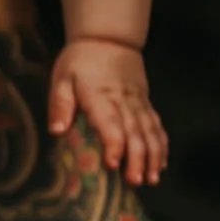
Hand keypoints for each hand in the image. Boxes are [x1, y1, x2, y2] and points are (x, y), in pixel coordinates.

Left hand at [50, 37, 167, 185]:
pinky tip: (161, 163)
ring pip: (150, 131)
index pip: (110, 122)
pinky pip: (156, 125)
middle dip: (137, 158)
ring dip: (153, 156)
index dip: (114, 144)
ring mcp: (138, 102)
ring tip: (152, 179)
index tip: (113, 164)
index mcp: (101, 96)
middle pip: (135, 132)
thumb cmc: (81, 61)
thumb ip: (60, 104)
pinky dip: (161, 145)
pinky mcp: (145, 103)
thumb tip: (58, 131)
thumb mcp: (62, 78)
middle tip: (136, 182)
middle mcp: (124, 101)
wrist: (108, 38)